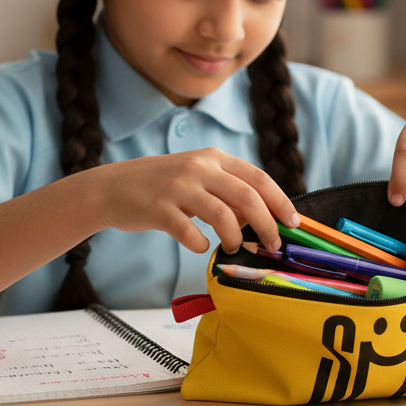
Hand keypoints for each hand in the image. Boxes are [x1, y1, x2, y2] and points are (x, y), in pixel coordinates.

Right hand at [89, 148, 299, 253]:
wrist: (112, 187)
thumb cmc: (162, 185)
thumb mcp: (198, 176)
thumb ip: (228, 191)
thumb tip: (260, 216)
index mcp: (213, 158)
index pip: (259, 178)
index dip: (280, 202)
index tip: (293, 223)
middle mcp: (199, 168)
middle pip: (248, 197)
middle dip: (267, 225)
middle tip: (273, 244)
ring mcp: (179, 187)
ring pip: (224, 217)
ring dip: (235, 238)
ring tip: (234, 247)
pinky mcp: (159, 209)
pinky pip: (190, 233)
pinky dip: (201, 245)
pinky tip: (200, 246)